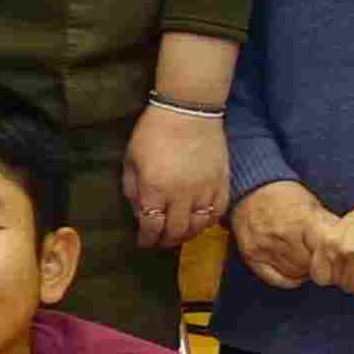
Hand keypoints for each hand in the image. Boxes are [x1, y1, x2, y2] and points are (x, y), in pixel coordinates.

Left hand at [123, 103, 228, 252]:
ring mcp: (205, 189)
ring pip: (199, 225)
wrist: (188, 111)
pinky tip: (200, 222)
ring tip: (178, 235)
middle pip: (176, 231)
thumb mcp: (131, 161)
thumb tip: (139, 213)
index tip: (143, 243)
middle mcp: (181, 194)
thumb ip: (132, 190)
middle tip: (160, 242)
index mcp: (155, 189)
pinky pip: (218, 211)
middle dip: (165, 241)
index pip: (151, 227)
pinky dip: (209, 222)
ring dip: (187, 235)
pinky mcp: (222, 182)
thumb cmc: (153, 133)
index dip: (147, 239)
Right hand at [227, 179, 333, 292]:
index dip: (332, 256)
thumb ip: (327, 225)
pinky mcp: (251, 255)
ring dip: (304, 271)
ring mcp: (265, 247)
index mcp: (302, 221)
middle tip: (320, 258)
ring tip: (306, 261)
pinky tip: (294, 273)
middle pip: (310, 265)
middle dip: (317, 263)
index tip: (334, 256)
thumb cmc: (284, 196)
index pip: (325, 251)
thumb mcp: (312, 205)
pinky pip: (275, 278)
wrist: (250, 190)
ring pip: (294, 273)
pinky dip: (288, 280)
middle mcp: (282, 236)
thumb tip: (345, 243)